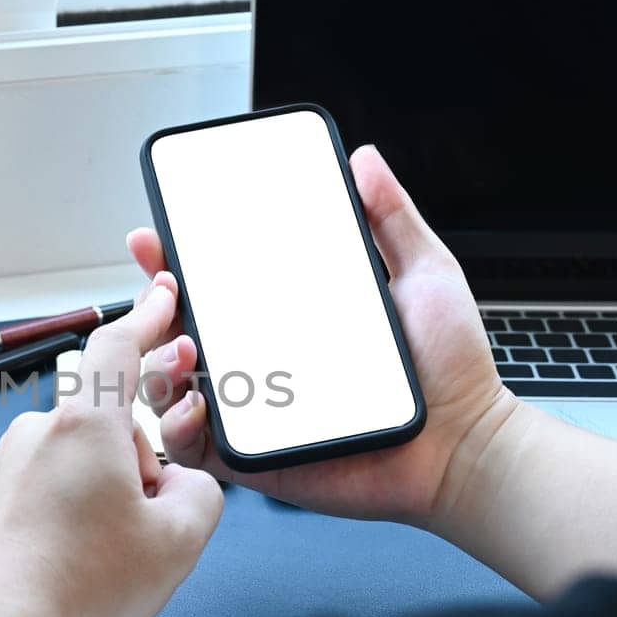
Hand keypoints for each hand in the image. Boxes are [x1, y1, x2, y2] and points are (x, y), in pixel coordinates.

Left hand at [0, 275, 224, 616]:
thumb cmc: (79, 585)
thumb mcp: (179, 542)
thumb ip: (200, 495)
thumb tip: (182, 485)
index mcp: (87, 425)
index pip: (120, 349)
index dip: (147, 319)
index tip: (159, 297)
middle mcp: (32, 433)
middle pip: (98, 430)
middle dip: (125, 468)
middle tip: (137, 531)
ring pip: (57, 469)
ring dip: (81, 499)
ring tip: (86, 565)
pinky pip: (18, 501)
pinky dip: (39, 526)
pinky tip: (46, 570)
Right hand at [127, 144, 516, 527]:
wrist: (466, 444)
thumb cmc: (450, 370)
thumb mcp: (424, 274)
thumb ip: (393, 217)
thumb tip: (367, 159)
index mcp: (285, 317)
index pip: (214, 283)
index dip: (174, 259)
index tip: (156, 235)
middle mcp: (259, 361)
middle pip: (177, 329)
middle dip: (151, 306)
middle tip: (165, 287)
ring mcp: (253, 408)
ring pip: (171, 384)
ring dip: (159, 361)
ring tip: (185, 346)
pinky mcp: (252, 458)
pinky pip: (192, 445)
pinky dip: (176, 426)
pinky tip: (195, 404)